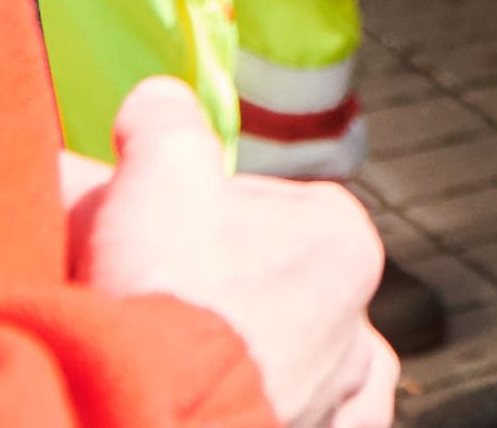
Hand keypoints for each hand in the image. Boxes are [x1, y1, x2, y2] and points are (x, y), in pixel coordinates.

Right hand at [71, 77, 395, 427]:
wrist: (145, 413)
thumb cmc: (166, 289)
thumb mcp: (160, 173)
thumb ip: (165, 123)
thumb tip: (157, 101)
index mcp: (339, 239)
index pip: (261, 214)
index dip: (187, 222)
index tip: (140, 242)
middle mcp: (356, 322)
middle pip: (275, 296)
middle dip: (216, 297)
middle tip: (150, 310)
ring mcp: (339, 398)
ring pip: (303, 370)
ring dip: (258, 364)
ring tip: (187, 363)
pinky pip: (319, 426)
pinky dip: (288, 415)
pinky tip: (246, 412)